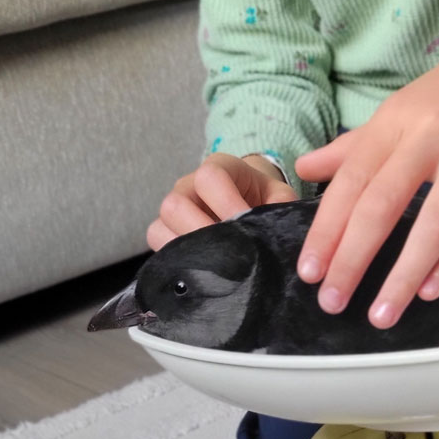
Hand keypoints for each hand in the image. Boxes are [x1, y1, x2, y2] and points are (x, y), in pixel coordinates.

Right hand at [147, 153, 297, 249]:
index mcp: (218, 168)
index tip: (244, 224)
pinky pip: (157, 244)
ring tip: (215, 264)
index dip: (226, 203)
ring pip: (160, 226)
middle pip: (175, 204)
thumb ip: (281, 207)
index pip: (210, 178)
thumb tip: (279, 231)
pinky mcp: (165, 230)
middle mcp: (188, 186)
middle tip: (228, 253)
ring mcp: (173, 208)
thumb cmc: (262, 197)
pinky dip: (176, 259)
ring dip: (187, 248)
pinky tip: (202, 270)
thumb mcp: (278, 196)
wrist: (247, 199)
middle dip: (202, 232)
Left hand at [294, 0, 438, 327]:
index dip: (327, 228)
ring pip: (433, 221)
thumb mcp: (409, 104)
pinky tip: (431, 288)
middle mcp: (431, 132)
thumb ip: (358, 143)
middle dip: (353, 259)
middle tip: (332, 301)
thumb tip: (306, 167)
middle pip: (382, 204)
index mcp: (397, 118)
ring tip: (382, 314)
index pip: (350, 181)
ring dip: (403, 274)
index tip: (309, 271)